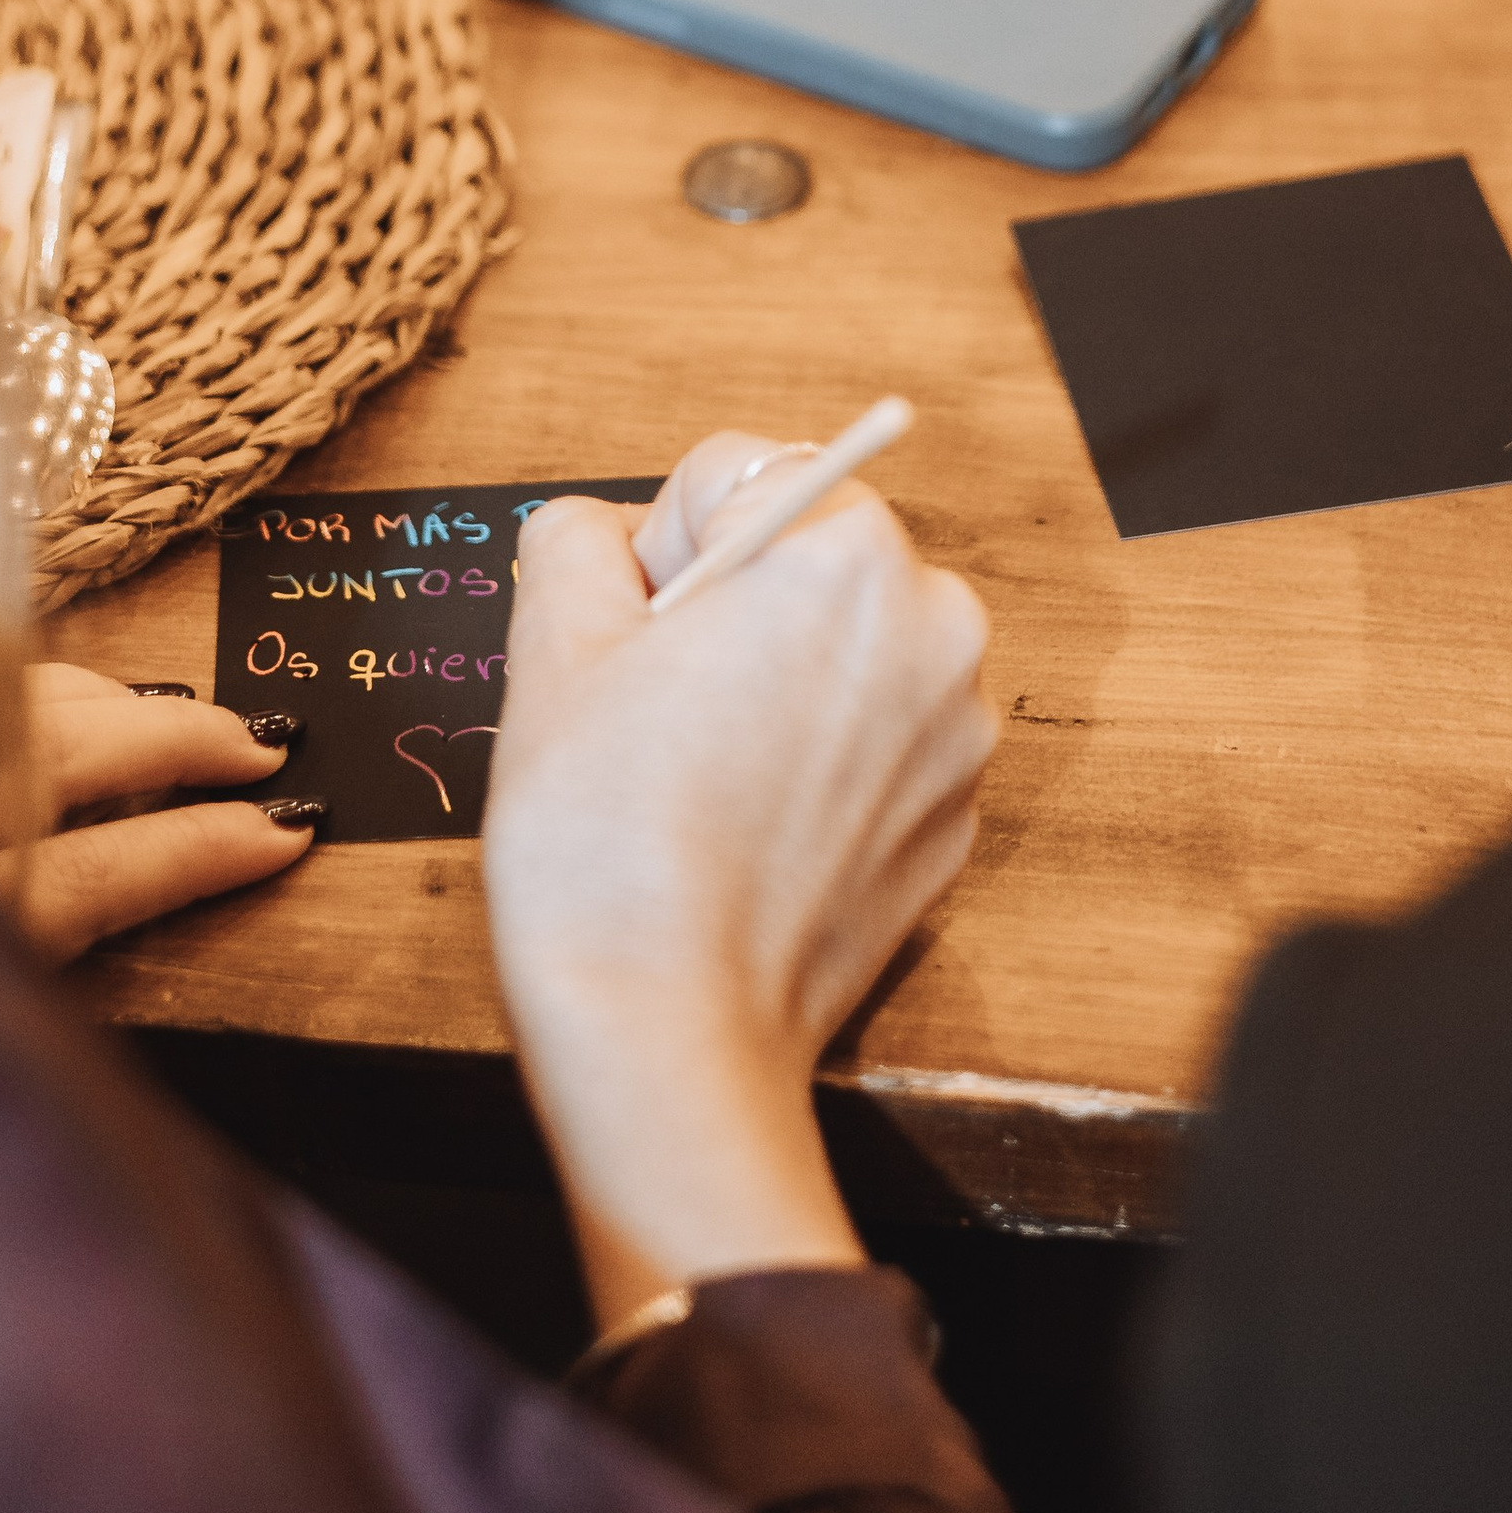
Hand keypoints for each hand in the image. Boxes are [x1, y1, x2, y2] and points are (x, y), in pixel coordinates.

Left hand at [0, 662, 317, 962]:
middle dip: (178, 742)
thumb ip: (39, 991)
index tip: (285, 832)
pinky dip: (28, 692)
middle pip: (58, 757)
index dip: (200, 848)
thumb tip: (138, 913)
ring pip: (7, 703)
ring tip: (186, 714)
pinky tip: (69, 704)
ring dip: (112, 703)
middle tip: (262, 746)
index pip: (95, 875)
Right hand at [485, 434, 991, 1324]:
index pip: (727, 478)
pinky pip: (866, 742)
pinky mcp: (953, 819)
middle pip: (796, 559)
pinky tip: (742, 830)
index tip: (633, 642)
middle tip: (655, 713)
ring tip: (696, 778)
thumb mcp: (554, 639)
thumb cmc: (605, 837)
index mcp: (849, 552)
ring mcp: (957, 732)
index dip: (654, 554)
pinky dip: (808, 764)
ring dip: (768, 684)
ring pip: (833, 651)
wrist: (666, 1034)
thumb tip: (608, 538)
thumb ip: (579, 538)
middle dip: (724, 612)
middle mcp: (935, 626)